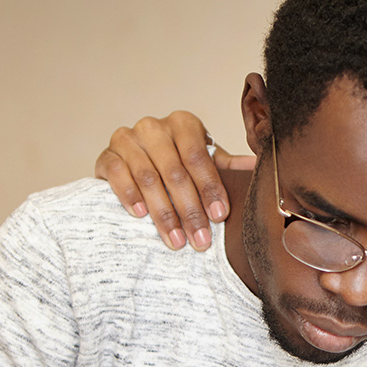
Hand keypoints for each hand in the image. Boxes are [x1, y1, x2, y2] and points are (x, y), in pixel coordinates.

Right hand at [94, 110, 255, 251]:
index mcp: (184, 125)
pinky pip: (116, 173)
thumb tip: (260, 167)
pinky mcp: (106, 155)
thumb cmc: (182, 165)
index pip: (198, 157)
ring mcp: (127, 139)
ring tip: (176, 241)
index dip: (210, 188)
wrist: (139, 161)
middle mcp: (154, 127)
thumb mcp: (208, 164)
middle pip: (174, 171)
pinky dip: (128, 194)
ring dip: (163, 213)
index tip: (220, 216)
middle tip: (201, 241)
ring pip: (147, 177)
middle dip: (190, 211)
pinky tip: (139, 215)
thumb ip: (230, 168)